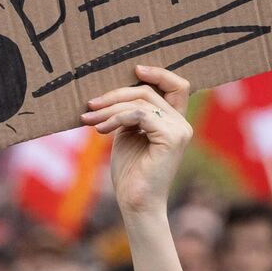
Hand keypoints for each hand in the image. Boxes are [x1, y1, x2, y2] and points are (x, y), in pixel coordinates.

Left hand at [84, 65, 193, 214]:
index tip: (134, 69)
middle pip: (149, 90)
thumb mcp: (128, 134)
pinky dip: (116, 118)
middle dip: (115, 94)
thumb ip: (131, 113)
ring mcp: (180, 131)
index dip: (158, 73)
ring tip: (89, 120)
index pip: (177, 86)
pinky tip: (101, 130)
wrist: (136, 202)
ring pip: (141, 101)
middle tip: (90, 105)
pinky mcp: (172, 139)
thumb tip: (115, 91)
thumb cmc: (130, 172)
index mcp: (175, 122)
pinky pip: (140, 115)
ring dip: (109, 108)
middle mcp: (182, 124)